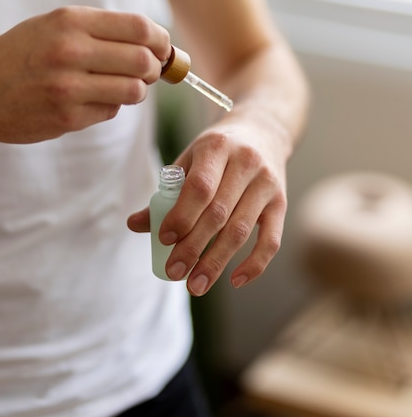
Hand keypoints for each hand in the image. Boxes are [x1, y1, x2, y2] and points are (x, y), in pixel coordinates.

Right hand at [0, 6, 170, 142]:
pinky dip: (111, 106)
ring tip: (122, 86)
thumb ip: (102, 30)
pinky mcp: (67, 117)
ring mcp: (68, 87)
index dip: (161, 40)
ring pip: (134, 90)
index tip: (163, 48)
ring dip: (137, 90)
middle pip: (143, 61)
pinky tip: (92, 99)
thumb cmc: (25, 54)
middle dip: (155, 68)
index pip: (139, 28)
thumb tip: (156, 44)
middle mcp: (71, 51)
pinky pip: (112, 112)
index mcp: (71, 21)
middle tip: (149, 71)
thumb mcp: (55, 25)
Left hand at [128, 117, 287, 295]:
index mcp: (217, 147)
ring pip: (241, 230)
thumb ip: (166, 191)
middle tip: (174, 273)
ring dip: (217, 262)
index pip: (200, 186)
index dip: (182, 215)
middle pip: (219, 213)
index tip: (164, 239)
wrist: (263, 131)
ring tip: (196, 285)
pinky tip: (235, 281)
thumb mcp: (190, 159)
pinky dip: (255, 264)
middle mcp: (246, 163)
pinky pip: (271, 240)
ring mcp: (267, 184)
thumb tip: (134, 224)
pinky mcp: (281, 202)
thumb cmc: (218, 151)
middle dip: (194, 247)